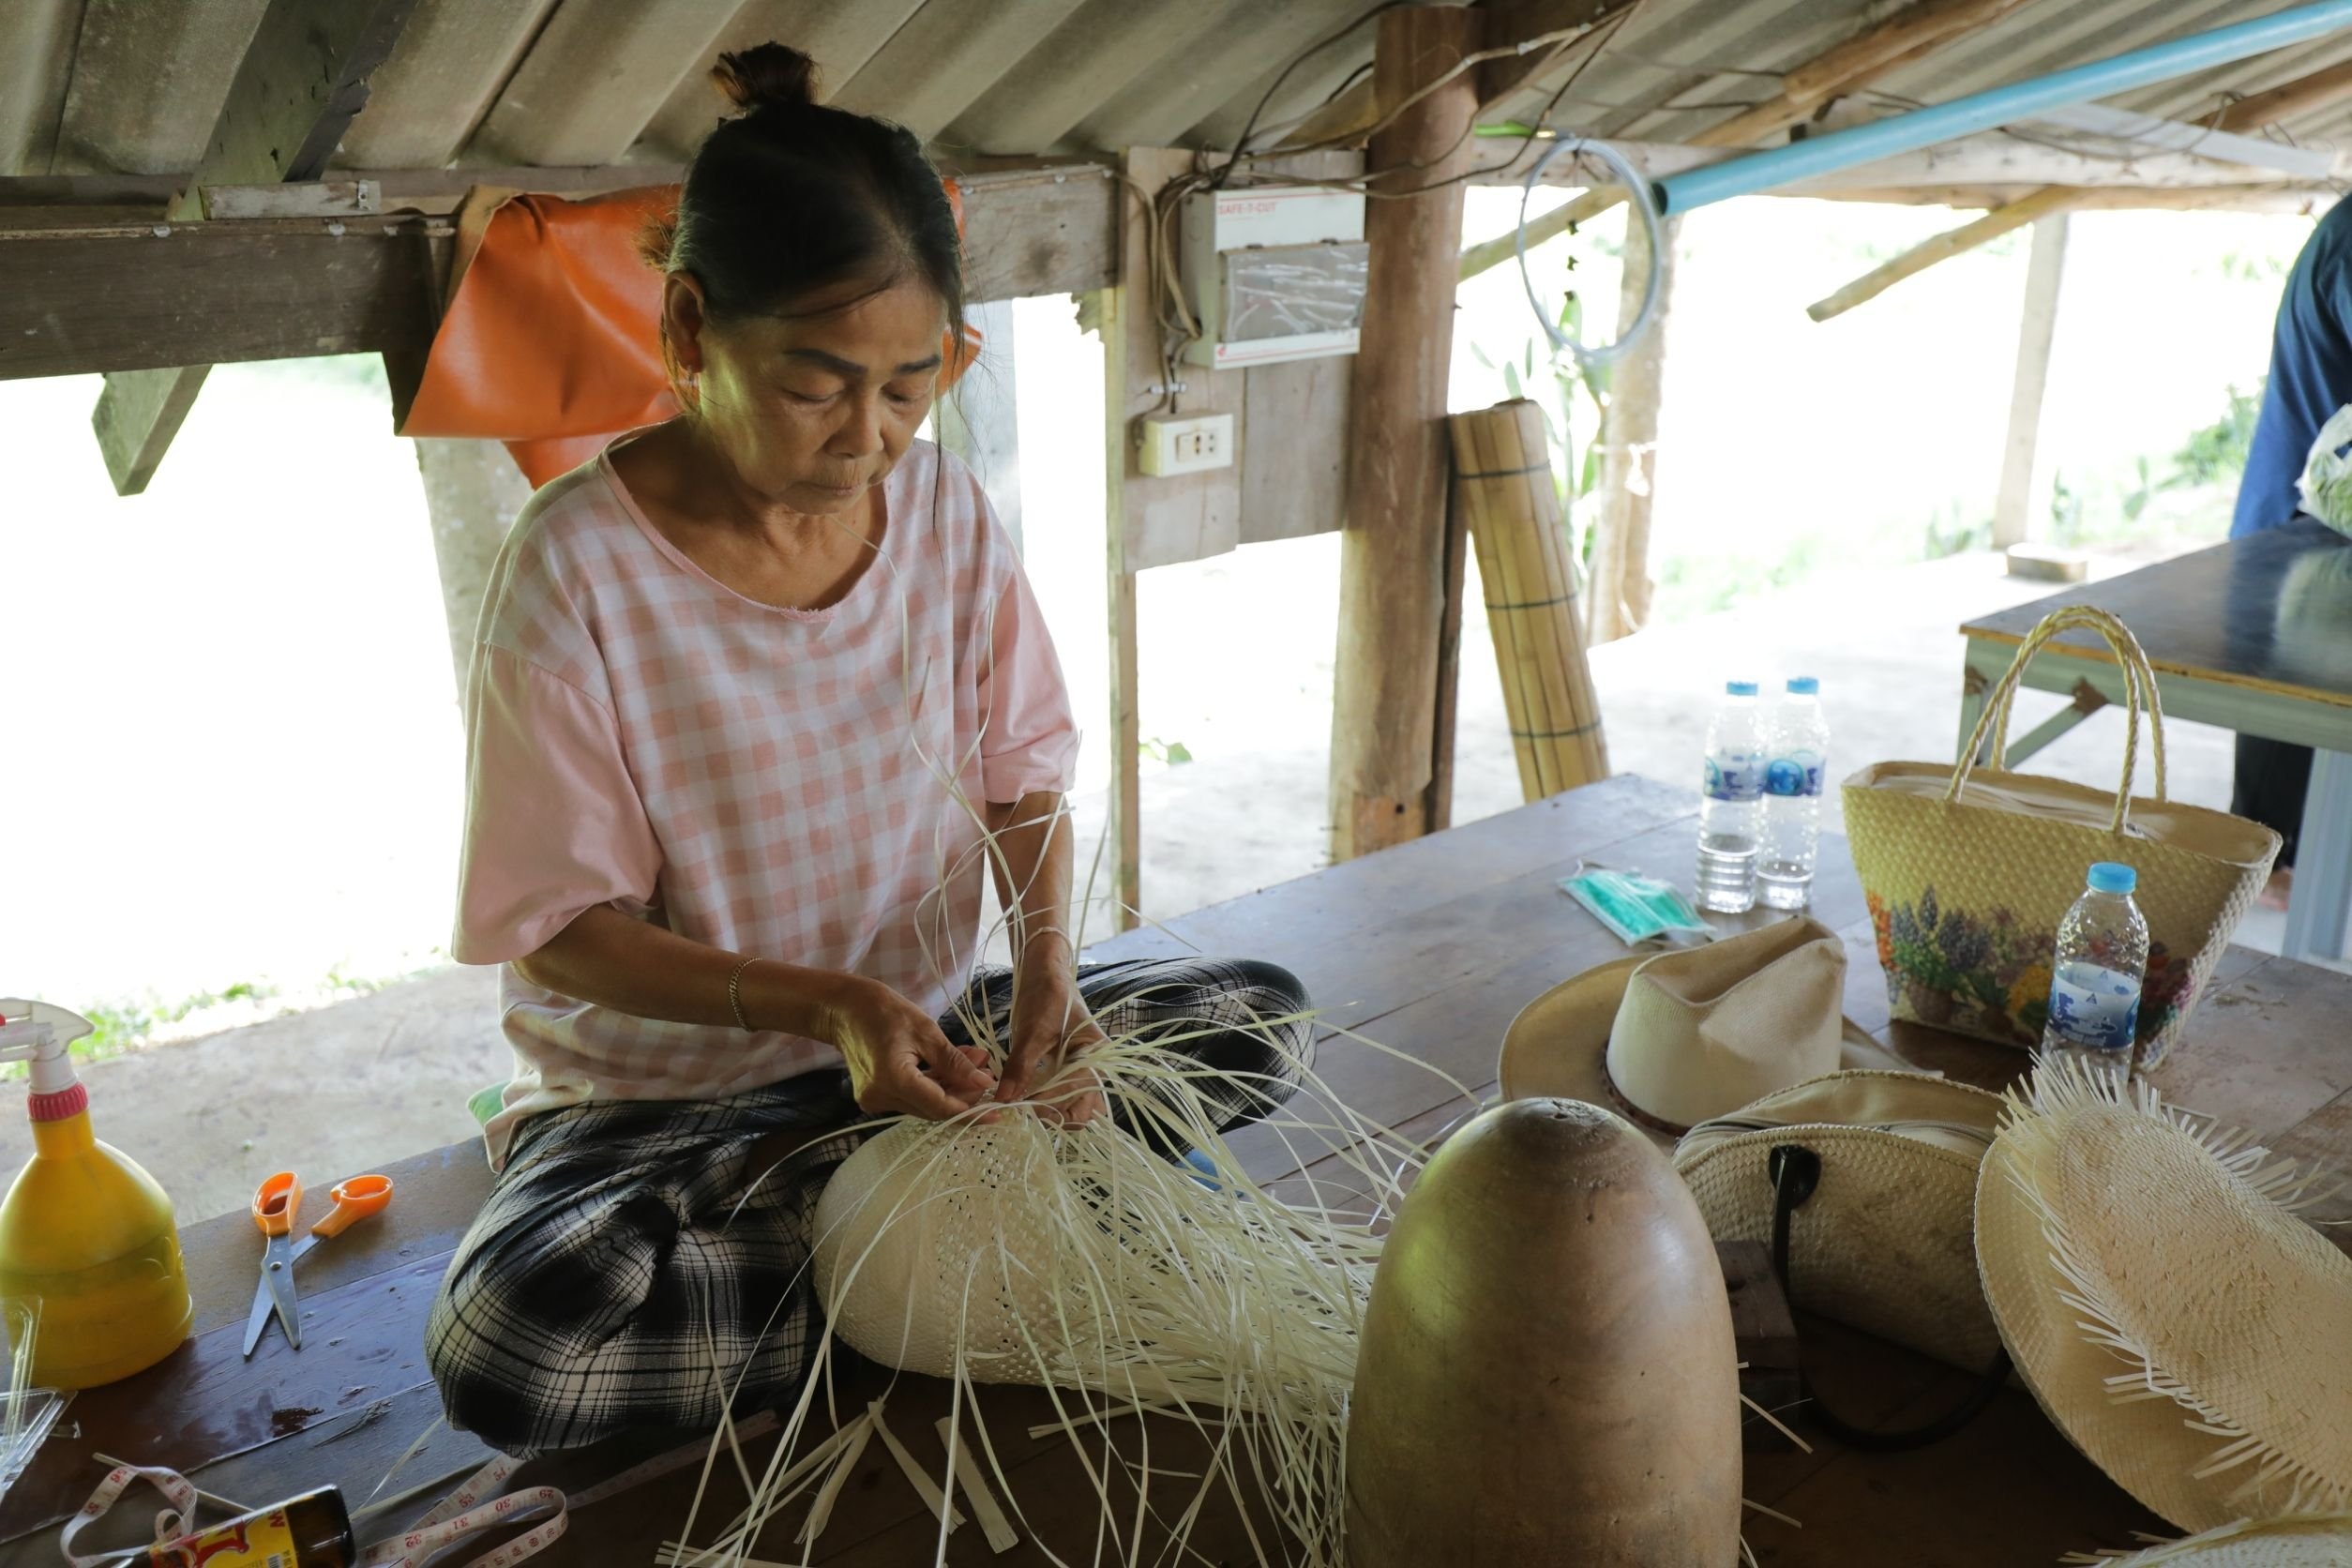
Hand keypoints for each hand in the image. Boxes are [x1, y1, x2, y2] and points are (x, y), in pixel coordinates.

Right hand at [818, 974, 994, 1120]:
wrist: (842, 1009)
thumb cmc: (883, 1011)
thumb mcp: (926, 1031)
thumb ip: (954, 1062)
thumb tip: (983, 1083)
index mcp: (894, 1080)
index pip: (940, 1107)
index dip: (971, 1110)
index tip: (997, 1111)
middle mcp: (882, 1097)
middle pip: (934, 1109)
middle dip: (964, 1093)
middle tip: (987, 1069)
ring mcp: (876, 1100)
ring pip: (925, 1103)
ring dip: (952, 1086)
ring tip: (974, 1061)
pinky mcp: (876, 1096)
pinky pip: (913, 1097)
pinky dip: (934, 1085)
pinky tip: (952, 1067)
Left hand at [998, 969, 1108, 1124]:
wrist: (1046, 972)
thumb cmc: (1046, 994)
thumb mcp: (1032, 1031)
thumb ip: (1020, 1068)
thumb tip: (1004, 1100)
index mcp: (1096, 1057)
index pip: (1077, 1097)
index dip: (1048, 1107)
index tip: (1018, 1106)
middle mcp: (1095, 1069)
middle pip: (1083, 1112)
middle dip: (1055, 1117)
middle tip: (1023, 1110)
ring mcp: (1084, 1071)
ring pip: (1075, 1108)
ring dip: (1052, 1113)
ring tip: (1024, 1106)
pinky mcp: (1069, 1069)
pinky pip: (1064, 1096)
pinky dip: (1047, 1102)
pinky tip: (1026, 1098)